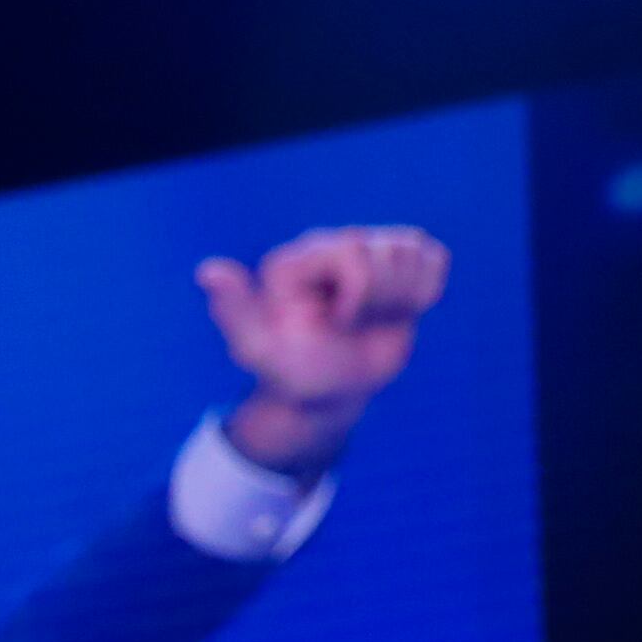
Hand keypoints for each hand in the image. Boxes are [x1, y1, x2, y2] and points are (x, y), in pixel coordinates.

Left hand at [197, 225, 450, 473]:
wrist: (326, 395)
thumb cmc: (289, 373)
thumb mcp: (257, 347)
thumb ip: (235, 309)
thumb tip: (207, 271)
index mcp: (299, 258)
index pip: (355, 252)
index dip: (359, 296)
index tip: (337, 326)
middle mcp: (333, 246)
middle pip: (389, 251)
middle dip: (381, 301)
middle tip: (355, 327)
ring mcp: (369, 253)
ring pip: (414, 250)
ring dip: (403, 299)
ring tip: (374, 321)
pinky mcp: (400, 267)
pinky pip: (434, 258)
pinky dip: (427, 291)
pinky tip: (400, 312)